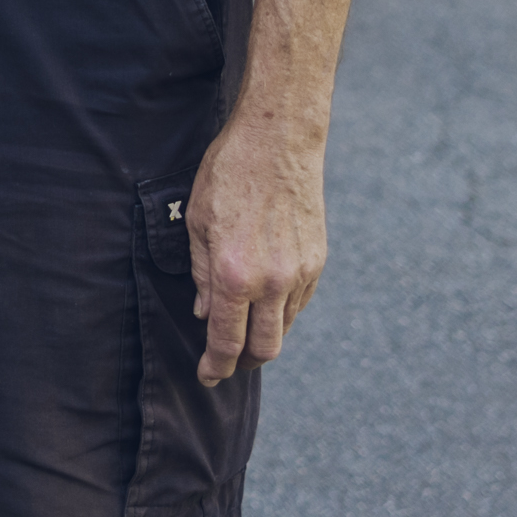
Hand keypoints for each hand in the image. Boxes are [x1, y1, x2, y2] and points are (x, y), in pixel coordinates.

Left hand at [184, 118, 327, 386]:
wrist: (279, 140)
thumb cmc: (228, 174)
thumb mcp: (197, 222)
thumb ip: (201, 274)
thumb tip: (204, 313)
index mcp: (234, 274)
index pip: (226, 341)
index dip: (215, 366)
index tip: (207, 376)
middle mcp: (271, 282)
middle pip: (264, 349)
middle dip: (243, 362)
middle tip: (227, 361)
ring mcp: (300, 273)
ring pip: (284, 328)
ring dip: (264, 336)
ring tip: (244, 329)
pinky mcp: (318, 261)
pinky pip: (299, 303)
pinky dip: (281, 311)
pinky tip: (265, 300)